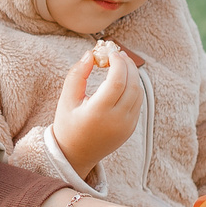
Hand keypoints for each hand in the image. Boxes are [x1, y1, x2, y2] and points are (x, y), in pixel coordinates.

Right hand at [53, 42, 138, 176]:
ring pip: (139, 93)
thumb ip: (77, 74)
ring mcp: (127, 125)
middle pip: (132, 85)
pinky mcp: (131, 128)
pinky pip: (138, 102)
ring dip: (133, 75)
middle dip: (128, 65)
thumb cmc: (68, 125)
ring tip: (121, 63)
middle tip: (118, 53)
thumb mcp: (66, 99)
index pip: (117, 81)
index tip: (110, 52)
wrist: (75, 155)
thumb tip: (90, 54)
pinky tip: (123, 79)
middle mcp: (117, 120)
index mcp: (99, 113)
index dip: (117, 63)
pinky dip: (133, 86)